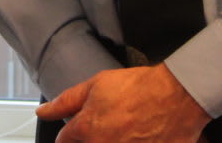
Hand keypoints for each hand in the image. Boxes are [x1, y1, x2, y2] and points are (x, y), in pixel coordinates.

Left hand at [37, 64, 210, 142]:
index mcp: (86, 130)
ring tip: (127, 128)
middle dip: (92, 137)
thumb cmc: (140, 88)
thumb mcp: (96, 85)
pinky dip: (129, 141)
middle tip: (111, 123)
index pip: (64, 140)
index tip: (80, 126)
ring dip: (110, 139)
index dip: (70, 130)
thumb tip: (43, 112)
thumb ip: (66, 101)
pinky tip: (138, 134)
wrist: (177, 96)